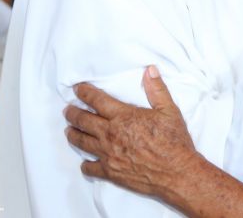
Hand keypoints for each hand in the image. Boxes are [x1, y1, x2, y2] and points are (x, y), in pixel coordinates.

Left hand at [64, 66, 201, 205]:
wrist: (176, 172)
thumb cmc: (174, 141)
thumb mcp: (169, 110)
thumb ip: (157, 89)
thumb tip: (150, 70)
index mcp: (124, 117)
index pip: (97, 100)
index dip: (85, 93)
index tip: (78, 89)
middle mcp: (111, 134)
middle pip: (83, 121)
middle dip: (73, 113)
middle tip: (67, 110)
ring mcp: (108, 154)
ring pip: (82, 142)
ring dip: (73, 134)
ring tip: (69, 131)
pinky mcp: (110, 171)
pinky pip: (89, 167)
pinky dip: (85, 164)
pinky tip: (85, 162)